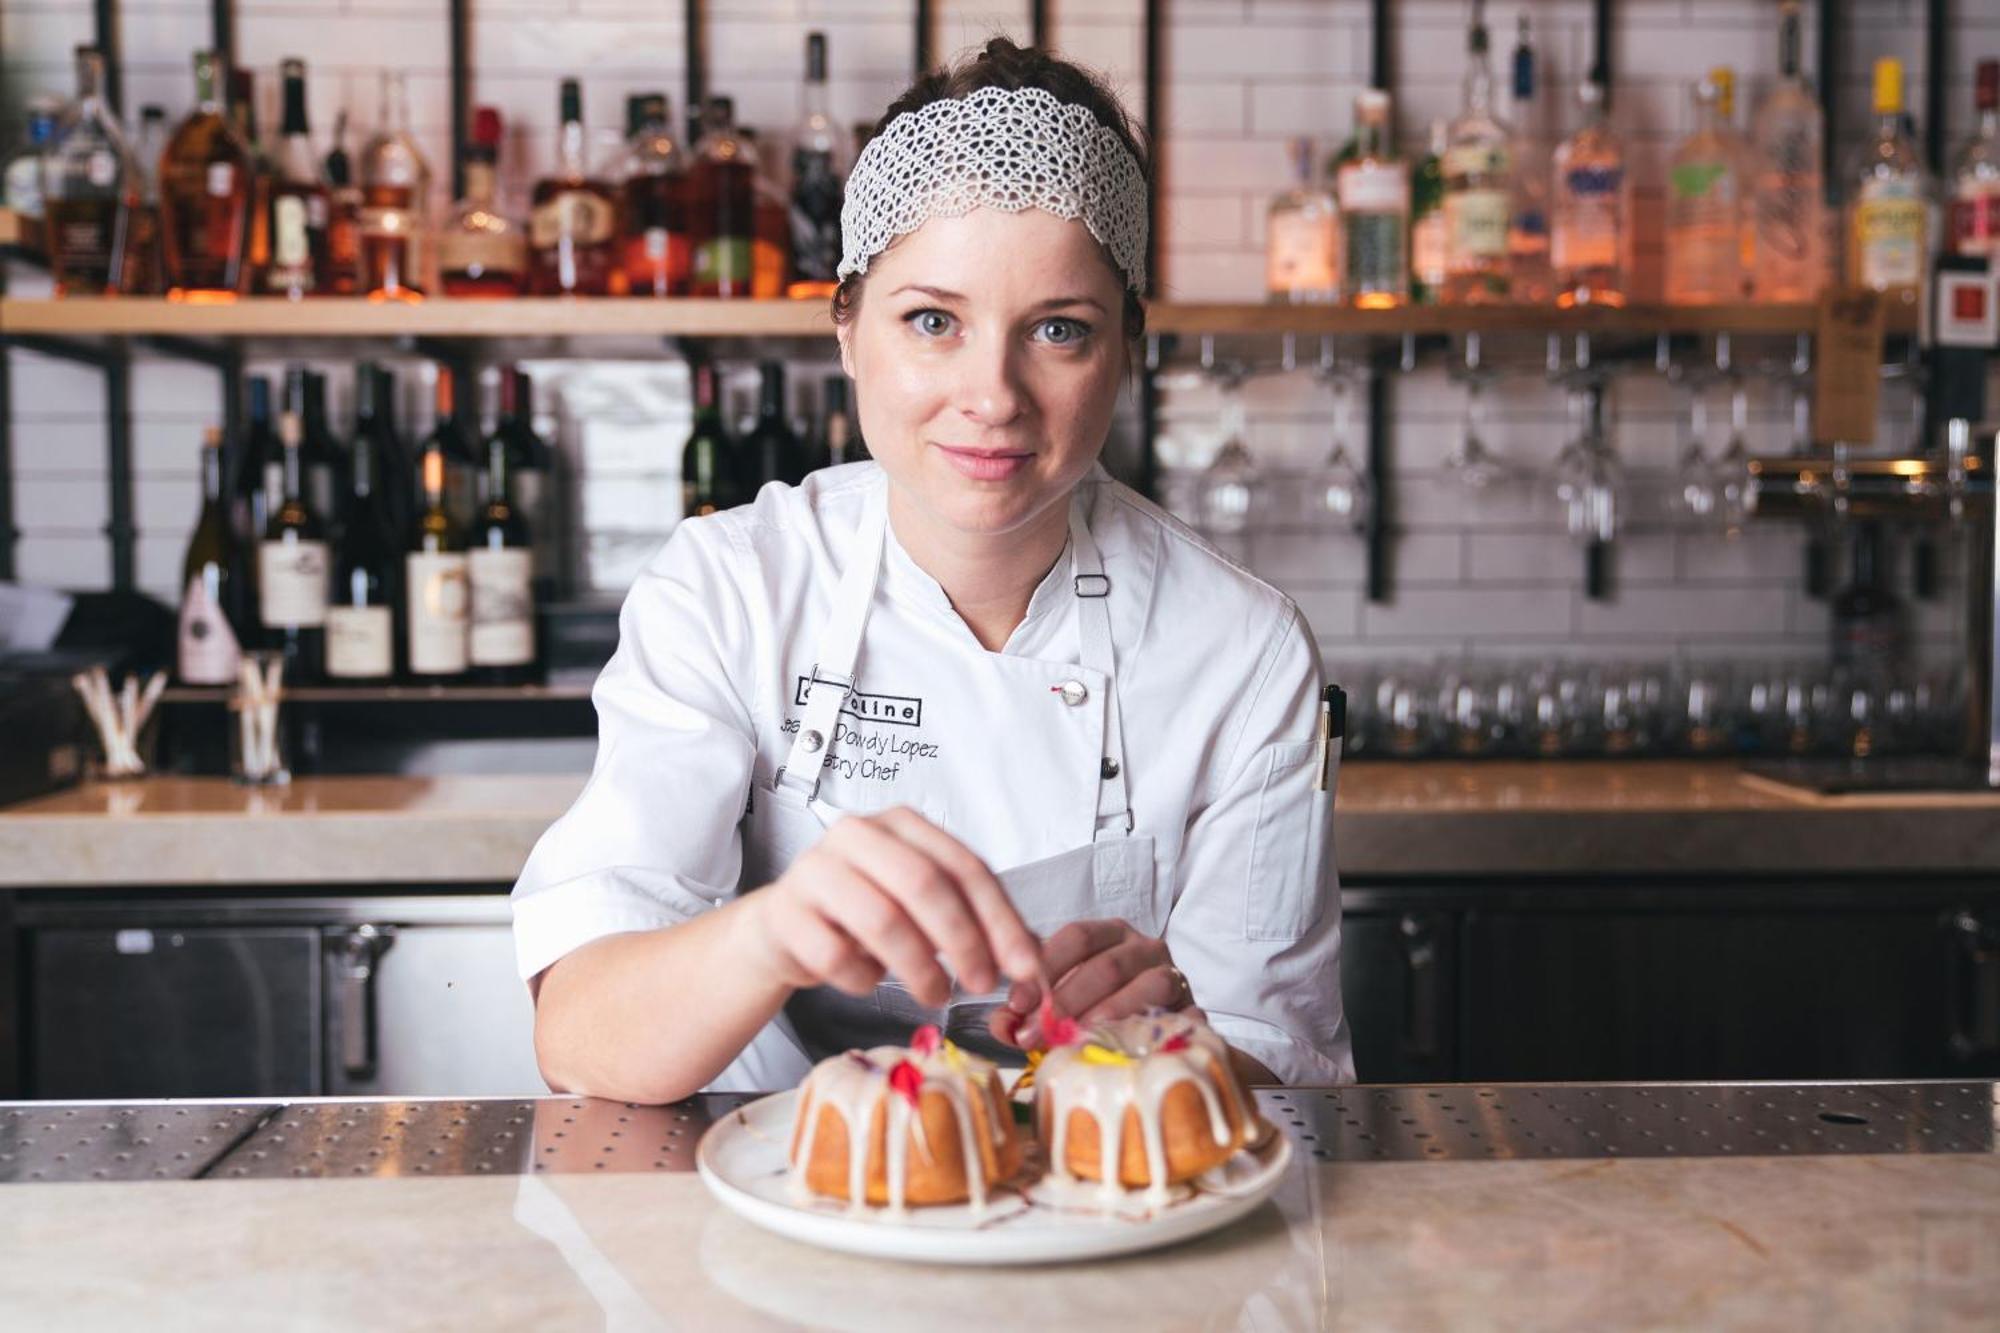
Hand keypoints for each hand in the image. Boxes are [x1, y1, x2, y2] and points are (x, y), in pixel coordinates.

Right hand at [743, 806, 1043, 1008]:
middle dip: (964, 942)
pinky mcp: (785, 911)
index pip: (965, 866)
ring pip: (882, 920)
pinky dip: (863, 979)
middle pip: (925, 885)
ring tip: (935, 995)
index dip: (1001, 920)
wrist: (785, 927)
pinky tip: (869, 980)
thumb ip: (975, 923)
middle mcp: (857, 834)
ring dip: (919, 969)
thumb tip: (1034, 963)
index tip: (1025, 966)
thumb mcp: (922, 907)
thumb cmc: (862, 914)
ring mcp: (815, 869)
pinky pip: (836, 954)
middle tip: (982, 984)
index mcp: (902, 823)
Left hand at [987, 918, 1193, 1048]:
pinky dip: (1162, 1029)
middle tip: (1035, 1034)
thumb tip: (1002, 1025)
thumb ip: (1028, 1010)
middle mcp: (1144, 948)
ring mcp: (1173, 976)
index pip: (1076, 937)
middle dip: (1066, 1001)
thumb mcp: (1061, 1001)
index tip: (1016, 1004)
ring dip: (1110, 1013)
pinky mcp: (1194, 1009)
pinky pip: (1183, 1016)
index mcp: (1110, 935)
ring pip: (1147, 986)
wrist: (1161, 1027)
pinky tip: (1135, 1048)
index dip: (1044, 968)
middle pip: (1107, 965)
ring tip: (1079, 1038)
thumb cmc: (1100, 1009)